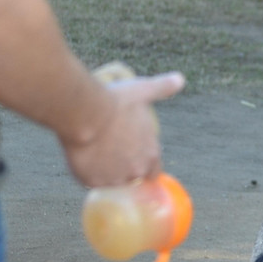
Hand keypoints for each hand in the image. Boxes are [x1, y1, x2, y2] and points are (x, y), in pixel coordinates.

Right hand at [62, 71, 184, 187]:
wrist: (84, 113)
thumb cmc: (115, 101)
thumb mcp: (142, 91)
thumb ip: (162, 88)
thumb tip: (179, 79)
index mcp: (151, 155)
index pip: (153, 171)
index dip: (144, 165)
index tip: (133, 155)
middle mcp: (136, 171)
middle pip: (133, 177)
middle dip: (124, 168)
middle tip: (109, 151)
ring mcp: (114, 178)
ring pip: (112, 181)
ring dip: (106, 171)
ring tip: (95, 152)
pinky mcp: (93, 181)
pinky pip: (91, 181)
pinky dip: (87, 173)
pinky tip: (83, 158)